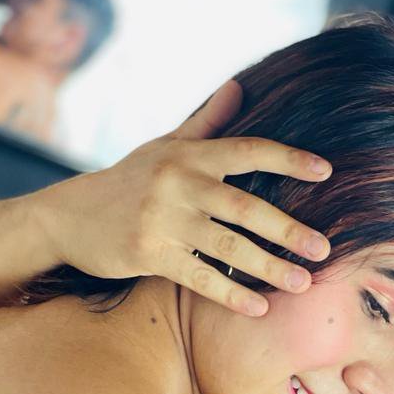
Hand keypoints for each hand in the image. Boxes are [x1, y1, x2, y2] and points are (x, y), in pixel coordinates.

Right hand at [36, 80, 332, 315]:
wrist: (67, 216)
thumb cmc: (126, 181)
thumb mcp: (164, 147)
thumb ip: (206, 123)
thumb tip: (239, 87)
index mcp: (188, 154)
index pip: (247, 151)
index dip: (287, 160)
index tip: (326, 172)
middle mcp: (177, 182)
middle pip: (244, 206)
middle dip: (287, 229)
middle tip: (324, 248)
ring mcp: (162, 219)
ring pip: (226, 245)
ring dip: (268, 267)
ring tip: (303, 282)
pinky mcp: (148, 254)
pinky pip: (199, 277)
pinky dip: (230, 293)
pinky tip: (259, 307)